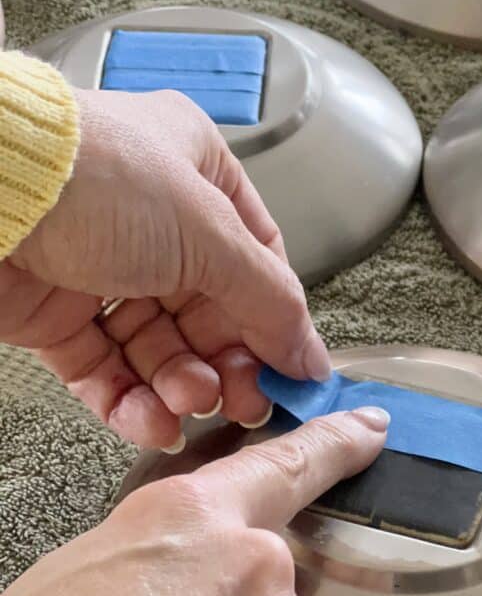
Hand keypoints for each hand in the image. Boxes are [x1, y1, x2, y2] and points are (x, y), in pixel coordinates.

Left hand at [0, 87, 330, 449]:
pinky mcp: (56, 313)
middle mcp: (154, 220)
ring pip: (161, 348)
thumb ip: (269, 301)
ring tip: (191, 404)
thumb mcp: (208, 232)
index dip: (278, 320)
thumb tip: (310, 356)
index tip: (293, 372)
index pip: (258, 260)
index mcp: (199, 174)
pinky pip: (108, 369)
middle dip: (229, 363)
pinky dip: (132, 402)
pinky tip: (154, 421)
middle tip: (246, 402)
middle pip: (212, 312)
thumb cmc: (88, 177)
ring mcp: (103, 267)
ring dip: (182, 385)